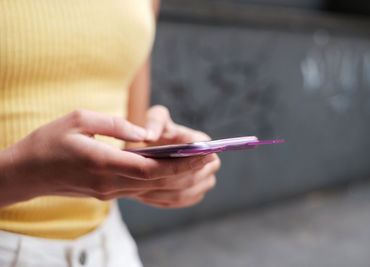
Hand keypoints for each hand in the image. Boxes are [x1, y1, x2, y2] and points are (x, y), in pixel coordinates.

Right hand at [0, 109, 213, 207]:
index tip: (202, 154)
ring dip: (179, 180)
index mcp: (102, 162)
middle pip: (157, 182)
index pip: (150, 169)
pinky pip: (141, 192)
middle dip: (187, 172)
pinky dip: (163, 185)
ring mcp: (108, 192)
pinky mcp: (107, 194)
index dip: (179, 164)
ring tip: (201, 168)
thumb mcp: (79, 119)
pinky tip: (177, 176)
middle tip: (211, 160)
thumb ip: (115, 124)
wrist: (27, 172)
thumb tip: (144, 133)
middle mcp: (109, 183)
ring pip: (151, 189)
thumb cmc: (49, 140)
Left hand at [131, 105, 220, 207]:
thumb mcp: (155, 118)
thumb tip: (149, 137)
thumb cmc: (158, 130)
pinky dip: (164, 200)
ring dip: (163, 193)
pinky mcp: (196, 194)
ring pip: (186, 192)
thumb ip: (154, 122)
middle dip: (169, 181)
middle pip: (193, 178)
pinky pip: (181, 201)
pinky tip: (145, 196)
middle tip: (144, 183)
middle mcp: (211, 163)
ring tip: (139, 191)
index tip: (157, 166)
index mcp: (204, 141)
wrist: (157, 147)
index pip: (199, 155)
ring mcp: (206, 181)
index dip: (181, 162)